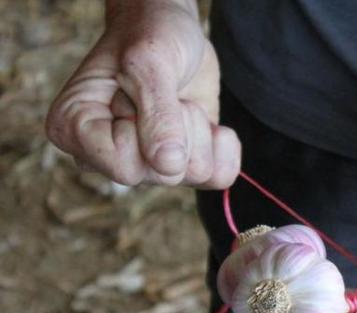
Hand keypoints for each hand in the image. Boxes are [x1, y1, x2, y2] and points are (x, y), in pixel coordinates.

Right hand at [46, 1, 239, 187]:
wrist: (174, 32)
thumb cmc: (149, 35)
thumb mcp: (150, 62)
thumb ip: (157, 114)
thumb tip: (168, 165)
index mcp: (75, 130)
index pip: (126, 168)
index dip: (150, 132)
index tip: (140, 93)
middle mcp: (104, 157)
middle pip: (162, 175)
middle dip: (180, 129)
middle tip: (166, 93)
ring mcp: (143, 165)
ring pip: (193, 176)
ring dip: (200, 132)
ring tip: (179, 102)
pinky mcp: (179, 165)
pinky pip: (218, 178)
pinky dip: (224, 147)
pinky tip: (212, 124)